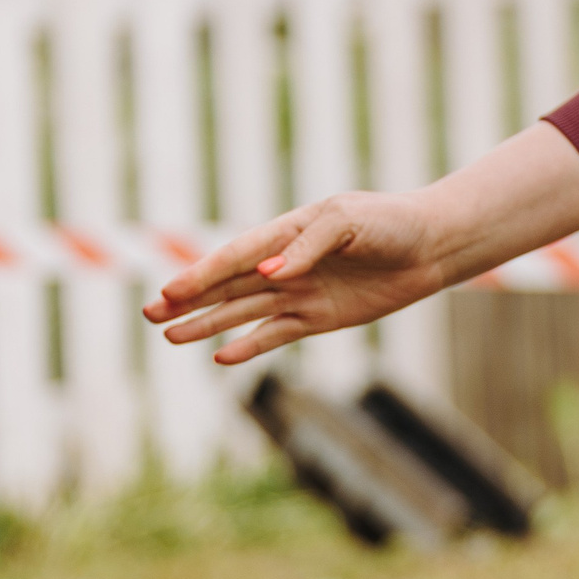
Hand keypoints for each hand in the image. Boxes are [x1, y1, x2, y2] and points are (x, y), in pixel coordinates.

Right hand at [144, 192, 450, 365]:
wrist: (429, 246)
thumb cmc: (388, 223)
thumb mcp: (347, 222)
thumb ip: (306, 246)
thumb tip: (271, 274)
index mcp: (285, 232)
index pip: (235, 257)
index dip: (202, 275)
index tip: (171, 292)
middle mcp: (285, 264)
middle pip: (227, 286)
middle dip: (188, 301)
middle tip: (149, 314)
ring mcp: (300, 293)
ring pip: (243, 312)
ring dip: (207, 324)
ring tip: (169, 336)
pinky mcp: (319, 318)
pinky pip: (277, 334)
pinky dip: (250, 345)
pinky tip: (221, 356)